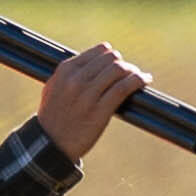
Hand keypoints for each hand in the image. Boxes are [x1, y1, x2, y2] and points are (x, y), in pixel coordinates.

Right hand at [37, 42, 150, 159]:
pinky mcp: (100, 111)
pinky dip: (138, 80)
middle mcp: (76, 79)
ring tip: (138, 76)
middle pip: (112, 59)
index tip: (117, 63)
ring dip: (133, 71)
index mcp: (66, 70)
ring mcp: (88, 95)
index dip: (112, 56)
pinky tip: (145, 80)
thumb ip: (69, 73)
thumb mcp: (53, 88)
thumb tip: (92, 62)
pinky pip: (124, 88)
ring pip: (119, 70)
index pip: (100, 50)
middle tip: (128, 72)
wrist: (50, 145)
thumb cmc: (53, 117)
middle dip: (123, 64)